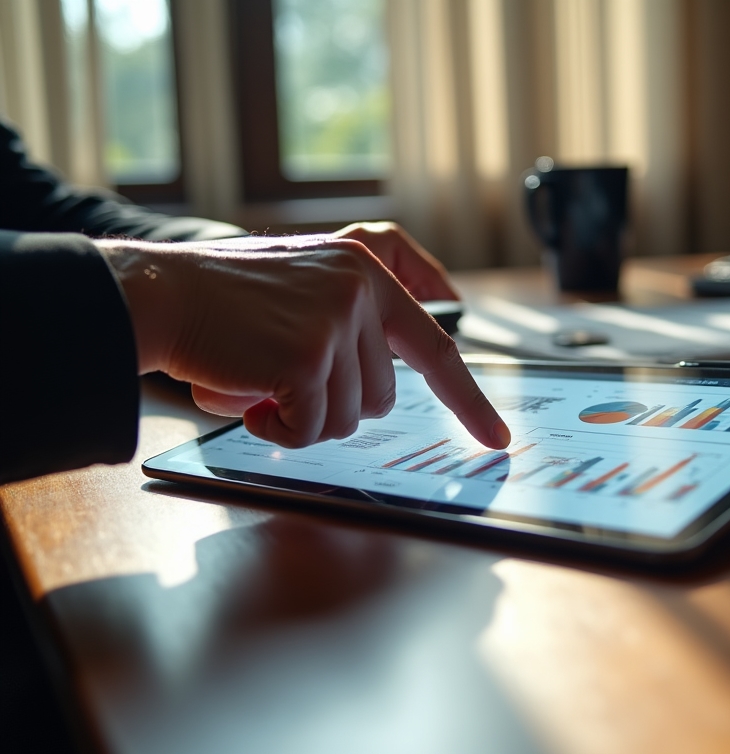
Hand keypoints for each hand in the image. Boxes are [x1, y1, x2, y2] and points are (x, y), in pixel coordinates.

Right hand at [98, 233, 509, 449]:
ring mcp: (336, 323)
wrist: (164, 293)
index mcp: (368, 271)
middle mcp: (360, 291)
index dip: (467, 398)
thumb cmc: (229, 300)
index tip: (494, 436)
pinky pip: (311, 429)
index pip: (435, 346)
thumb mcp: (310, 287)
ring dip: (305, 416)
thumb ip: (358, 323)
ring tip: (264, 381)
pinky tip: (249, 399)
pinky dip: (279, 431)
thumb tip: (387, 385)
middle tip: (288, 378)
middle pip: (383, 396)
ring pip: (349, 418)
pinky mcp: (306, 357)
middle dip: (337, 404)